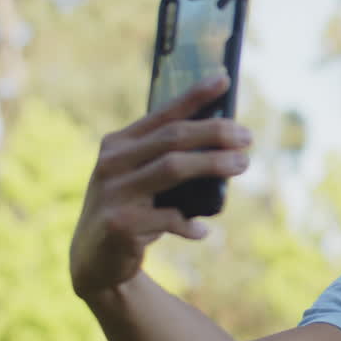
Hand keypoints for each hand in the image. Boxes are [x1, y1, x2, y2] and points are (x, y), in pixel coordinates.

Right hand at [69, 75, 250, 298]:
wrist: (93, 260)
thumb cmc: (131, 209)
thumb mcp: (140, 178)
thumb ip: (169, 159)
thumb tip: (226, 142)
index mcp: (118, 144)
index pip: (163, 115)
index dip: (194, 96)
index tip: (224, 79)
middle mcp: (112, 163)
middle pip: (173, 138)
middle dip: (214, 133)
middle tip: (248, 137)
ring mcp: (114, 193)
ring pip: (173, 168)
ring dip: (213, 164)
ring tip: (242, 164)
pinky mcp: (120, 224)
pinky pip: (168, 218)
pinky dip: (190, 223)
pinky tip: (203, 231)